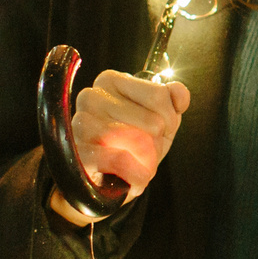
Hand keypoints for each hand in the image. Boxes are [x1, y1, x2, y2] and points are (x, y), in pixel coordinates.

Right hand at [50, 70, 192, 226]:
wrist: (104, 178)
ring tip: (140, 163)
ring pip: (139, 141)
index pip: (159, 96)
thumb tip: (180, 94)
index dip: (170, 119)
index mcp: (110, 80)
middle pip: (153, 122)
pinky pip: (120, 160)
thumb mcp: (159, 116)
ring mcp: (81, 124)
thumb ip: (173, 98)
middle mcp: (91, 96)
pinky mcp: (78, 152)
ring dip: (149, 160)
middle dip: (158, 143)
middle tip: (147, 151)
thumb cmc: (132, 141)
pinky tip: (136, 178)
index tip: (162, 129)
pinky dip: (136, 174)